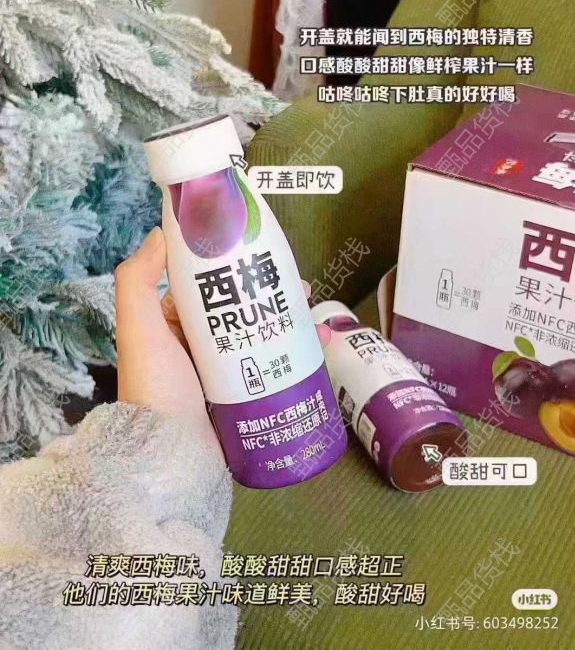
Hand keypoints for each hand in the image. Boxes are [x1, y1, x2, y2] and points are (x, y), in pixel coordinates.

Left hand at [115, 227, 330, 439]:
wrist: (171, 456)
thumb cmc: (157, 385)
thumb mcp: (138, 328)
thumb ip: (138, 280)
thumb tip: (162, 234)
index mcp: (172, 328)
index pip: (208, 289)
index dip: (236, 270)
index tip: (264, 258)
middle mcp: (198, 349)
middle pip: (242, 312)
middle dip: (272, 297)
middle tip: (302, 291)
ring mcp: (224, 375)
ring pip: (263, 338)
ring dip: (291, 324)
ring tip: (316, 318)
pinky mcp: (246, 398)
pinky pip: (275, 368)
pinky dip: (298, 356)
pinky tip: (320, 347)